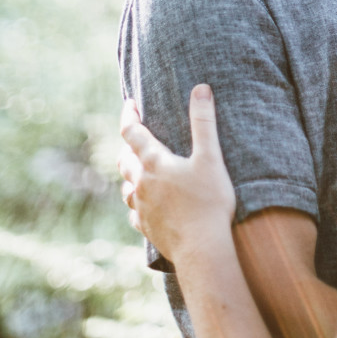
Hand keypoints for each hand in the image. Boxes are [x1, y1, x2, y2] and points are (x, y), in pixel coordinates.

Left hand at [118, 84, 235, 262]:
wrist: (202, 249)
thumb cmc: (209, 201)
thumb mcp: (210, 157)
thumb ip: (204, 122)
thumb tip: (200, 88)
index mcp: (155, 163)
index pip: (132, 132)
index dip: (128, 115)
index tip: (129, 103)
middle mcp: (142, 183)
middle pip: (125, 159)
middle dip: (129, 145)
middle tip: (136, 137)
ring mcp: (142, 208)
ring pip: (127, 186)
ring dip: (131, 174)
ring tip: (140, 170)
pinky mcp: (147, 228)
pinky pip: (135, 212)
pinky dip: (138, 202)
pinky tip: (147, 205)